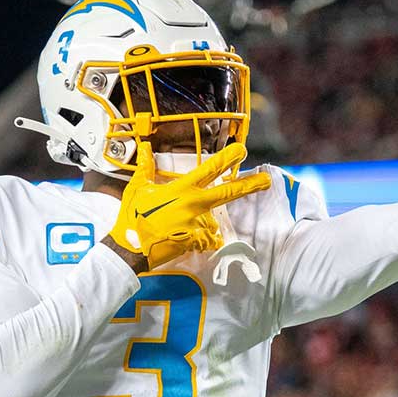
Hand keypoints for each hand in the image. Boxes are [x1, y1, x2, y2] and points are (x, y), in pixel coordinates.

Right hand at [109, 142, 271, 268]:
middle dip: (249, 185)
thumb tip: (144, 148)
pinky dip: (202, 241)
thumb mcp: (138, 189)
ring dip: (204, 225)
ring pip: (213, 222)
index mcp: (181, 189)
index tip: (241, 150)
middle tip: (267, 180)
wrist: (130, 248)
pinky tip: (186, 241)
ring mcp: (197, 224)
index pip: (209, 169)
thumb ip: (146, 168)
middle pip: (227, 193)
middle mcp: (193, 204)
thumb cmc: (132, 217)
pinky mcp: (196, 241)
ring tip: (180, 229)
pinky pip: (208, 240)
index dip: (227, 158)